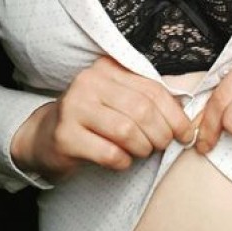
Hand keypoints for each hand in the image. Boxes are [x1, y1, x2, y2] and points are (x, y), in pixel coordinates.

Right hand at [11, 56, 194, 179]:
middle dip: (160, 133)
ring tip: (141, 152)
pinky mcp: (65, 136)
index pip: (152, 89)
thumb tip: (187, 121)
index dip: (174, 114)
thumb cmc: (92, 120)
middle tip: (161, 146)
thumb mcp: (117, 100)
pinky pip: (109, 153)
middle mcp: (89, 82)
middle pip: (142, 110)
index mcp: (107, 68)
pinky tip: (121, 161)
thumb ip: (147, 102)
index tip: (185, 133)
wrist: (44, 137)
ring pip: (127, 131)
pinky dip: (123, 162)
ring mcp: (74, 107)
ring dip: (143, 148)